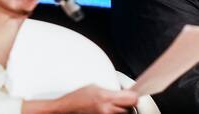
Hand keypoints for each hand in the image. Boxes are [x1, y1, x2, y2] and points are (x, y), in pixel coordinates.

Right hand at [24, 85, 138, 113]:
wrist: (64, 110)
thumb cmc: (76, 98)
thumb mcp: (94, 87)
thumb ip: (111, 91)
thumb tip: (123, 93)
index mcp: (106, 97)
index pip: (132, 99)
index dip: (133, 96)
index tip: (132, 95)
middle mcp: (107, 110)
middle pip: (129, 109)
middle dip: (126, 104)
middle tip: (120, 101)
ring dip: (119, 111)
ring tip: (110, 107)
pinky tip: (107, 111)